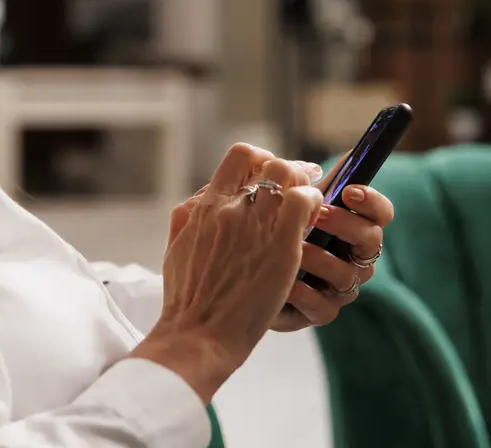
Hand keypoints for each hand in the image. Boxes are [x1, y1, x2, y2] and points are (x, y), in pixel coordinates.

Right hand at [132, 144, 322, 400]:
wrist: (197, 334)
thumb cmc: (186, 300)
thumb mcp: (177, 248)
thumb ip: (188, 218)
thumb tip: (202, 200)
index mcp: (205, 208)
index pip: (240, 156)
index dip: (262, 160)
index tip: (271, 174)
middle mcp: (230, 209)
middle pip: (271, 163)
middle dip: (290, 170)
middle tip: (302, 183)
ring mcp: (256, 226)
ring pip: (290, 177)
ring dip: (305, 185)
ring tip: (312, 203)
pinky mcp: (281, 248)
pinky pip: (305, 203)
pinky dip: (314, 203)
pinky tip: (314, 221)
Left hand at [270, 156, 395, 330]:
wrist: (236, 284)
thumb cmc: (268, 236)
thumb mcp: (284, 206)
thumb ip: (309, 185)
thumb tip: (338, 157)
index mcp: (350, 227)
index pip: (380, 212)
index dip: (372, 201)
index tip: (349, 191)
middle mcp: (352, 257)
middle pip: (372, 240)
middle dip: (345, 224)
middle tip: (318, 215)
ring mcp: (339, 287)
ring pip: (347, 274)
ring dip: (320, 257)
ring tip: (294, 249)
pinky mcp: (321, 313)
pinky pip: (321, 304)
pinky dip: (301, 290)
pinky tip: (283, 281)